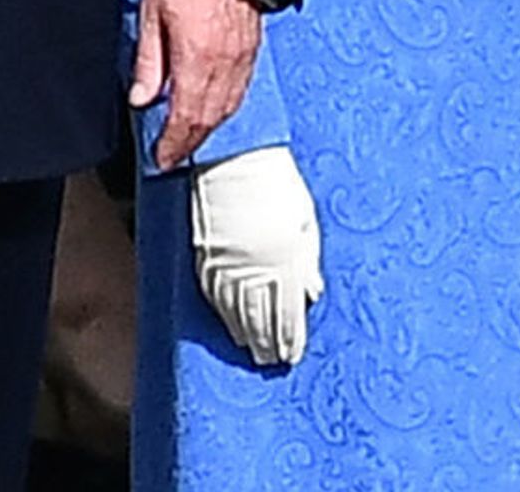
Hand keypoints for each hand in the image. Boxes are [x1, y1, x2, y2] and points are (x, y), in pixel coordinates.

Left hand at [133, 0, 261, 169]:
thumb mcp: (152, 16)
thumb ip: (149, 62)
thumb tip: (142, 98)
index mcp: (197, 62)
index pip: (185, 119)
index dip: (172, 144)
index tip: (161, 158)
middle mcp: (224, 66)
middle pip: (208, 120)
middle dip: (189, 142)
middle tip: (172, 154)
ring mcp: (242, 59)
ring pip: (227, 108)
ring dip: (207, 128)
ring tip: (189, 137)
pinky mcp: (252, 48)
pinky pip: (240, 90)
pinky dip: (225, 107)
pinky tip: (213, 108)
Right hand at [188, 146, 321, 367]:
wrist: (232, 157)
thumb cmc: (275, 184)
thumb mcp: (304, 218)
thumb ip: (308, 259)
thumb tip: (312, 293)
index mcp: (285, 259)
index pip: (288, 313)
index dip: (291, 338)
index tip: (292, 355)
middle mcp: (257, 268)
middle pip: (262, 319)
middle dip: (269, 342)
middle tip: (272, 361)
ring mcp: (229, 264)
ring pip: (237, 312)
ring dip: (247, 335)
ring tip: (253, 350)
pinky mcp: (206, 256)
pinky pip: (216, 295)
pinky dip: (224, 314)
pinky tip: (229, 326)